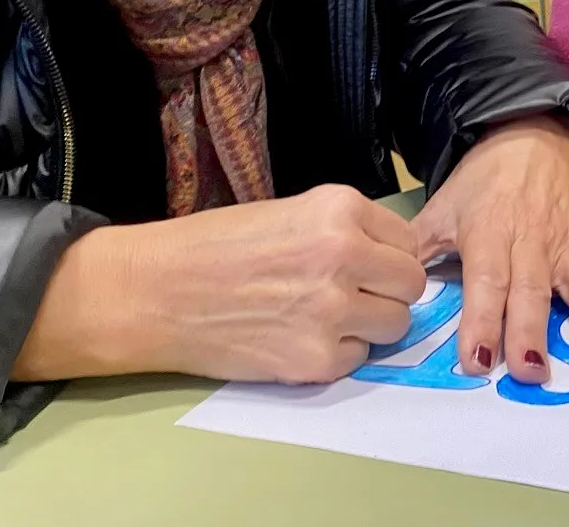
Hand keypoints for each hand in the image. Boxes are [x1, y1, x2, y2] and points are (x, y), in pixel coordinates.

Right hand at [12, 184, 427, 384]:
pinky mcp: (316, 360)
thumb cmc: (213, 246)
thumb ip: (343, 231)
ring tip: (326, 317)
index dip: (388, 255)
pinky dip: (338, 353)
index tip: (368, 265)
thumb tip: (385, 260)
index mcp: (339, 209)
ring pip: (395, 325)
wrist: (157, 291)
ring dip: (369, 325)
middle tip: (355, 295)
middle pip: (411, 285)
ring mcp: (334, 311)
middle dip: (388, 292)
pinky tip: (300, 337)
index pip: (407, 239)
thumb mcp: (288, 213)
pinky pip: (359, 359)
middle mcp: (345, 256)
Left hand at [411, 115, 568, 386]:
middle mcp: (530, 243)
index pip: (484, 283)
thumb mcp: (443, 206)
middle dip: (532, 331)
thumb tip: (390, 286)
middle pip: (532, 291)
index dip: (480, 321)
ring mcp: (567, 245)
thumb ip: (418, 248)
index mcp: (488, 235)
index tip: (477, 360)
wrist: (533, 134)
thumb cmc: (483, 180)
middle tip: (533, 371)